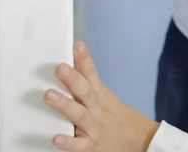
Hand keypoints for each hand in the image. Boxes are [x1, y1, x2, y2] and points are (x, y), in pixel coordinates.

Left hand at [44, 42, 159, 151]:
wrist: (139, 139)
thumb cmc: (115, 116)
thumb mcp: (104, 96)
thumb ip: (86, 82)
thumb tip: (69, 65)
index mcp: (99, 94)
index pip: (91, 73)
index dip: (84, 58)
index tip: (77, 45)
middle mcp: (96, 108)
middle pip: (84, 90)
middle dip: (72, 78)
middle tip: (60, 67)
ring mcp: (94, 126)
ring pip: (79, 114)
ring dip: (65, 104)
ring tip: (49, 95)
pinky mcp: (91, 145)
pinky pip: (78, 145)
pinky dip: (68, 142)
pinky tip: (56, 138)